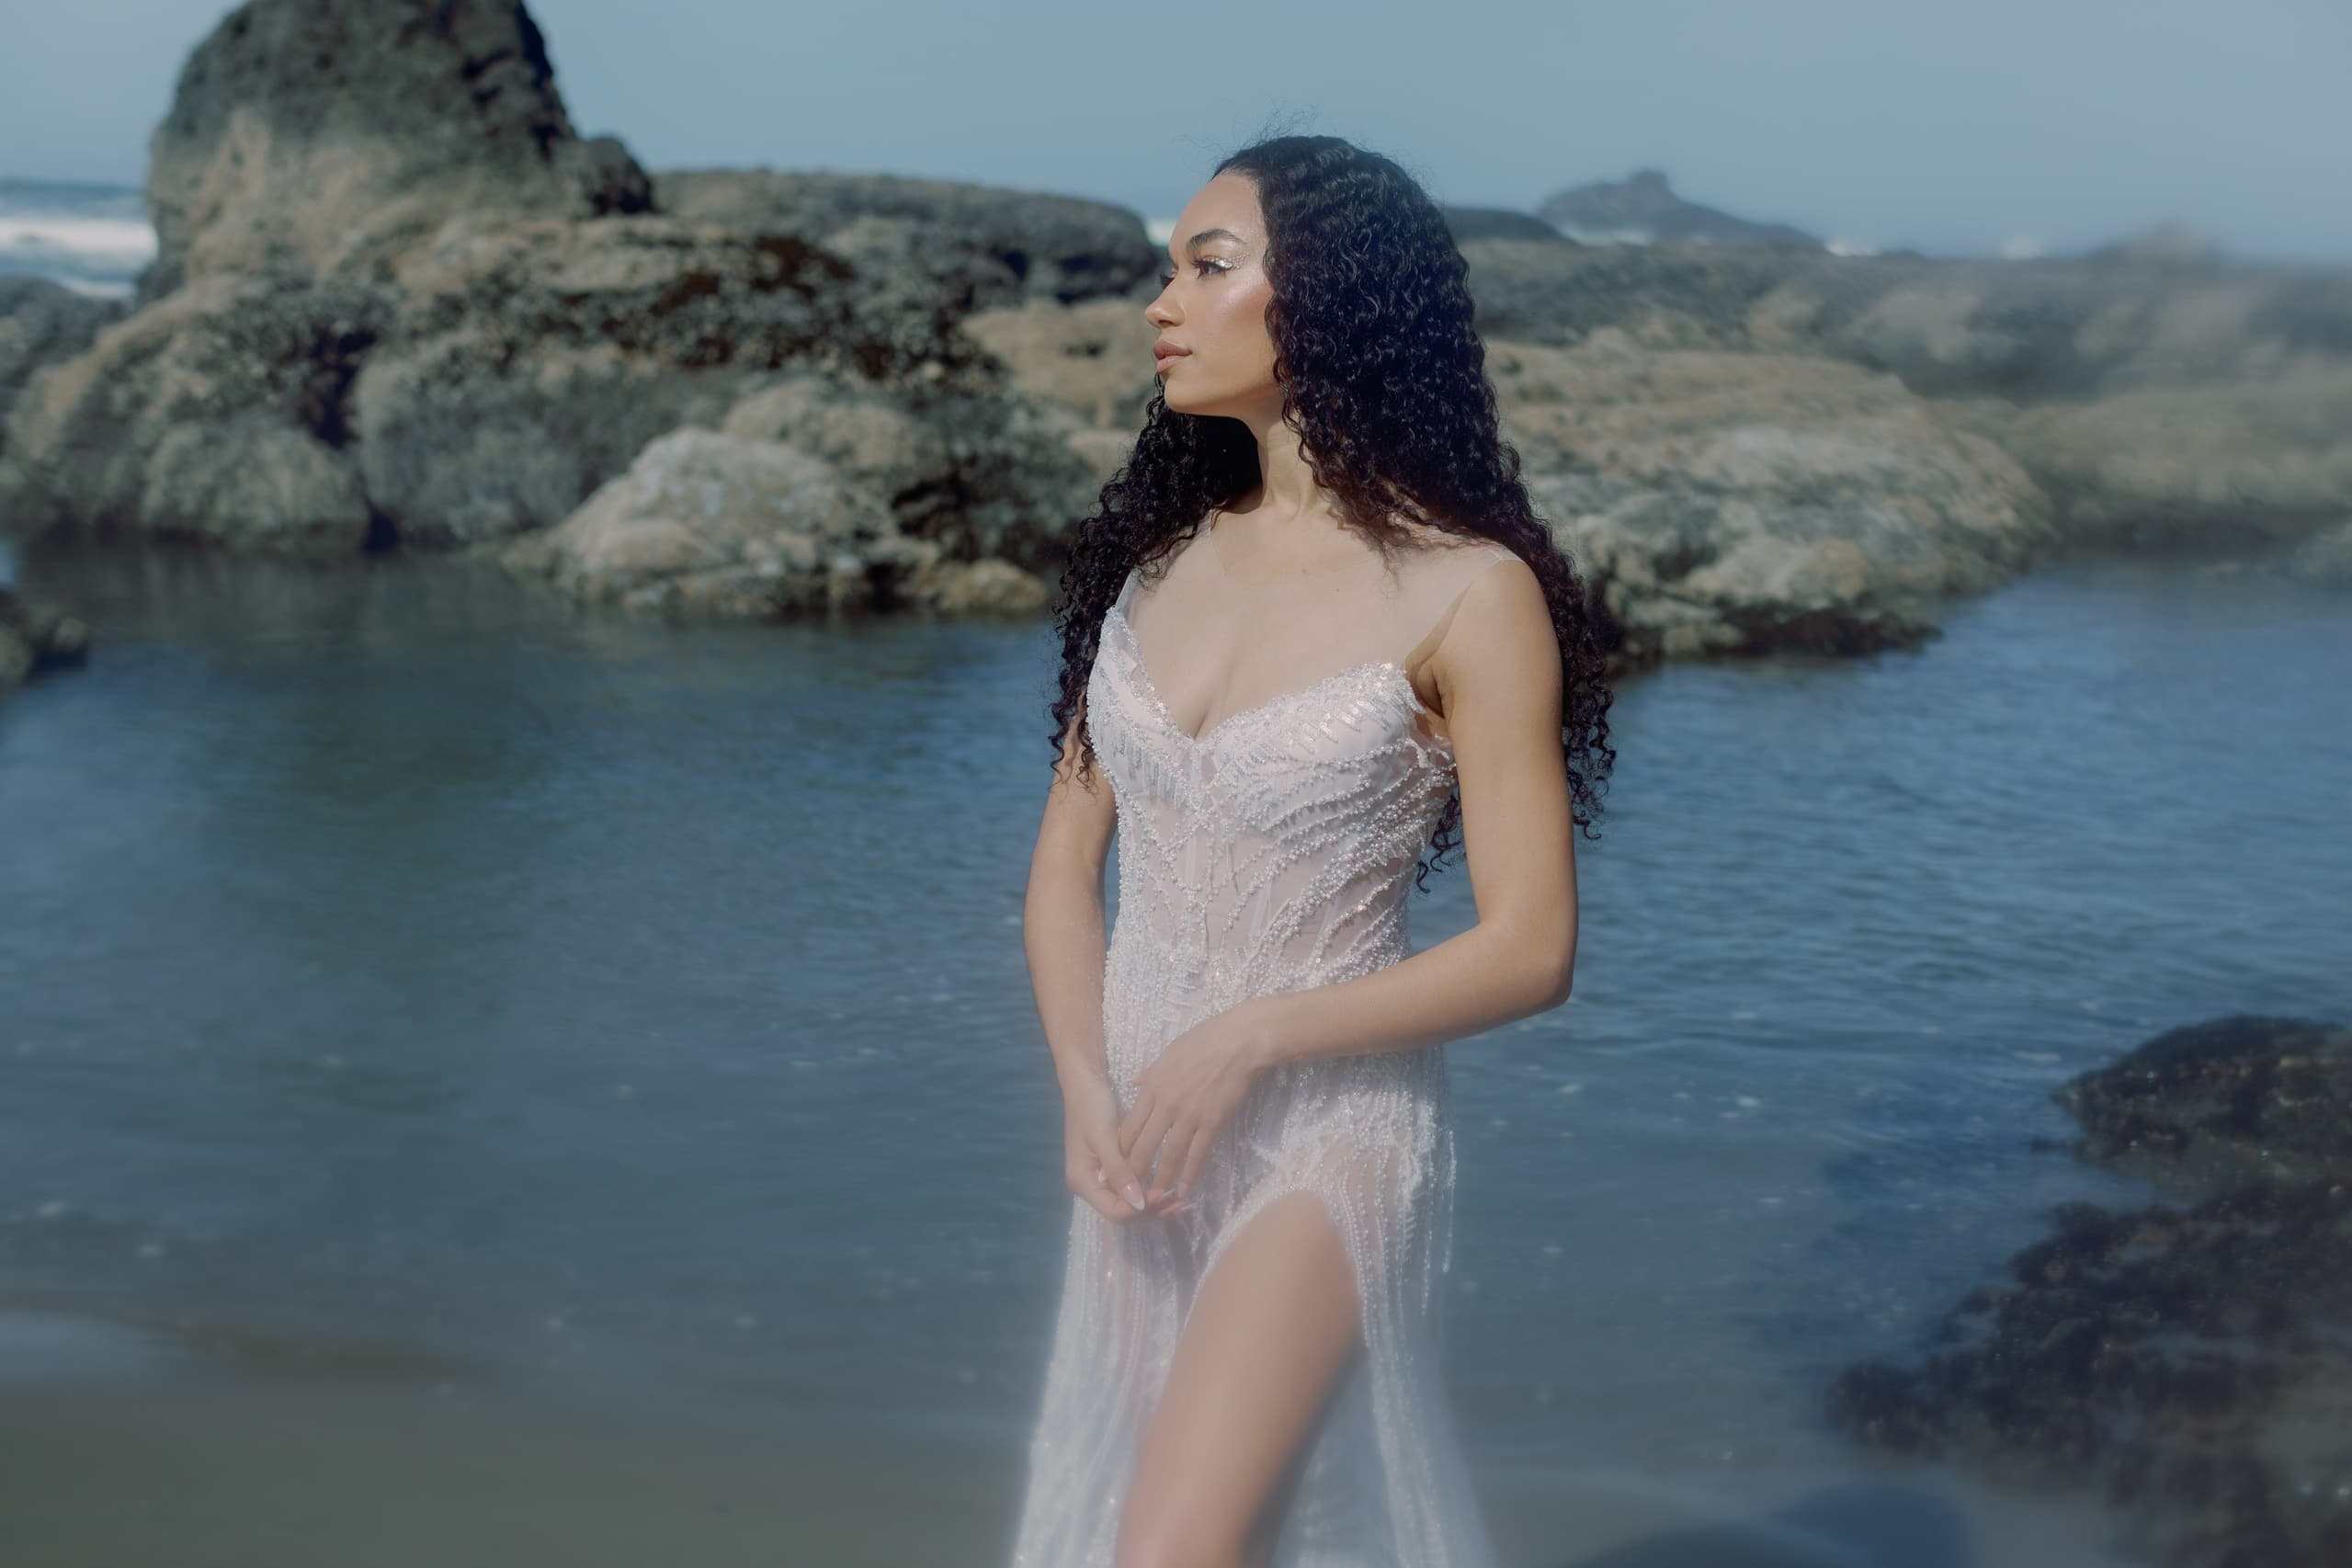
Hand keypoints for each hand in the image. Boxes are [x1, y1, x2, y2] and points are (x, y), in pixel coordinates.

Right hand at [1062, 1072, 1185, 1222]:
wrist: (1084, 1084)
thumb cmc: (1091, 1108)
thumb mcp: (1104, 1139)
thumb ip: (1119, 1172)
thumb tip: (1138, 1203)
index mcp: (1083, 1183)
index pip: (1116, 1212)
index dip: (1141, 1209)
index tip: (1165, 1196)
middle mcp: (1091, 1187)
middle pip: (1124, 1212)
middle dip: (1151, 1210)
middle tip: (1180, 1202)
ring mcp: (1100, 1179)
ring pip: (1129, 1202)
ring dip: (1153, 1203)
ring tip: (1179, 1199)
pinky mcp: (1110, 1169)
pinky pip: (1131, 1188)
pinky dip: (1148, 1189)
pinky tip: (1167, 1186)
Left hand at [1118, 1001, 1267, 1206]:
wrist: (1237, 1042)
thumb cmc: (1204, 1041)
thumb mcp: (1168, 1053)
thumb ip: (1150, 1073)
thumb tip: (1134, 1082)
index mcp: (1151, 1087)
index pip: (1129, 1126)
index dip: (1119, 1150)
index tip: (1112, 1167)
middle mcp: (1165, 1104)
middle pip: (1143, 1145)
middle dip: (1133, 1172)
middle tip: (1126, 1192)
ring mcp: (1189, 1115)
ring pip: (1168, 1154)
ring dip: (1160, 1179)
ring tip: (1153, 1199)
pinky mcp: (1212, 1122)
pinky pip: (1198, 1153)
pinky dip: (1190, 1173)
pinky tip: (1184, 1189)